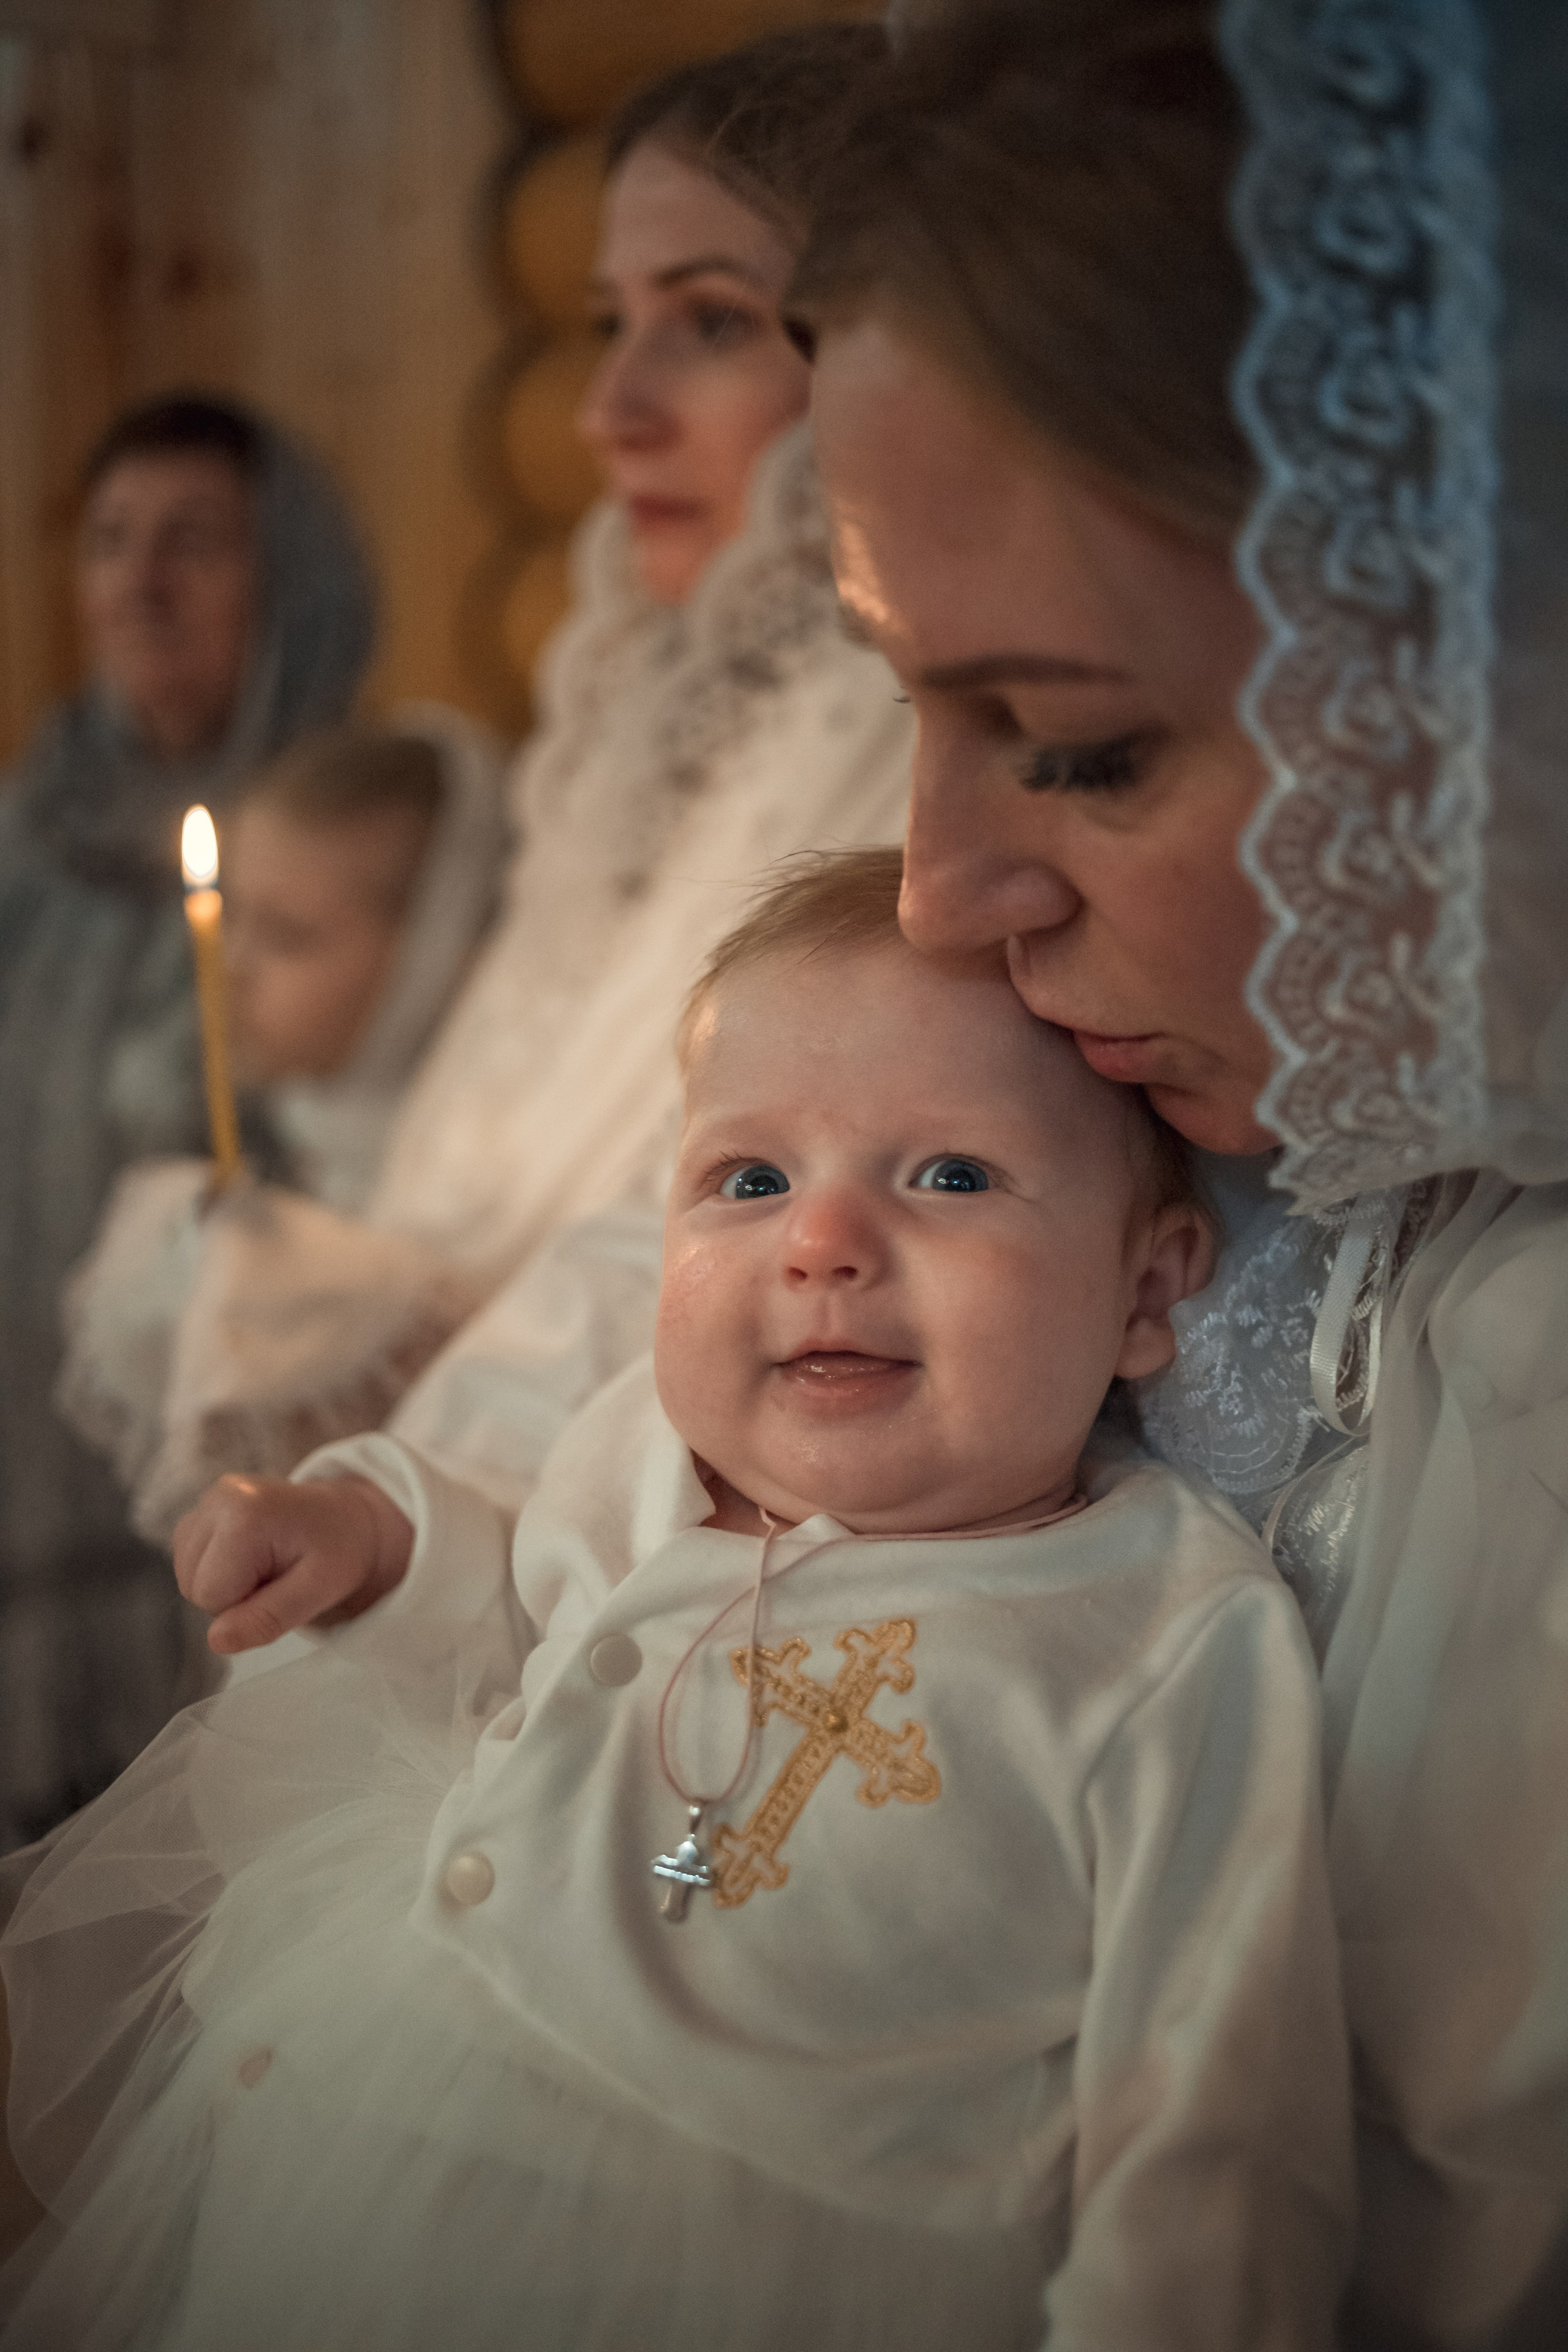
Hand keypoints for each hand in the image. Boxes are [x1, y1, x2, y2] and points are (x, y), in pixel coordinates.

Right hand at [172, 1473, 414, 1654]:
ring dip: (224, 1584)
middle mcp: (220, 1498)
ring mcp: (208, 1499)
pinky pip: (189, 1560)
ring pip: (186, 1575)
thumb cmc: (338, 1552)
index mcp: (246, 1514)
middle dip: (233, 1596)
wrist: (347, 1519)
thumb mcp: (318, 1591)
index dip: (246, 1606)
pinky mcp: (203, 1508)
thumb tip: (216, 1641)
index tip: (282, 1586)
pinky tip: (251, 1556)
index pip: (211, 1596)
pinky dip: (216, 1568)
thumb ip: (268, 1618)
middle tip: (277, 1577)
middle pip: (193, 1586)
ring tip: (267, 1565)